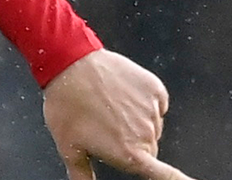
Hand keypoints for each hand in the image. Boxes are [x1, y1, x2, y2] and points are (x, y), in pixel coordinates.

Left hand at [42, 50, 195, 179]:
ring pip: (151, 125)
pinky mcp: (155, 88)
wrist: (69, 63)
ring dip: (136, 120)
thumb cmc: (66, 105)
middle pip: (149, 148)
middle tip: (106, 126)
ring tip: (108, 105)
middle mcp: (146, 134)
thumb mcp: (68, 145)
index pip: (166, 176)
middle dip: (133, 143)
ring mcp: (152, 109)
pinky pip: (156, 102)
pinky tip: (121, 92)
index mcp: (129, 153)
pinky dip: (143, 100)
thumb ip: (81, 174)